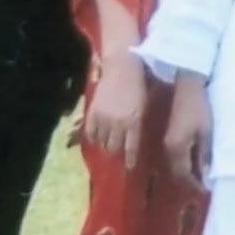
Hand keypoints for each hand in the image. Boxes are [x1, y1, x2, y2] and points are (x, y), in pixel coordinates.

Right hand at [84, 52, 150, 169]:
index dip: (130, 160)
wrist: (122, 67)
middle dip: (118, 153)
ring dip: (106, 145)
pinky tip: (98, 137)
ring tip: (109, 145)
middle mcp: (117, 123)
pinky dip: (94, 137)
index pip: (130, 148)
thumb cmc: (139, 85)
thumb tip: (136, 141)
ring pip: (101, 142)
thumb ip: (139, 124)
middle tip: (120, 154)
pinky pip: (90, 133)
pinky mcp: (92, 112)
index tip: (131, 168)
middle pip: (114, 148)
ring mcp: (103, 118)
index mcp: (134, 121)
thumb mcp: (145, 106)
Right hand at [164, 72, 212, 188]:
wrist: (187, 86)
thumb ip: (204, 155)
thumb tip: (205, 176)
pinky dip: (184, 161)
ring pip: (175, 164)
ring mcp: (167, 141)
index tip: (206, 190)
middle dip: (189, 181)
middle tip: (204, 185)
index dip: (195, 184)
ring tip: (200, 175)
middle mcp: (167, 149)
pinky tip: (193, 160)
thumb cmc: (199, 108)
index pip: (184, 175)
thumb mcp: (206, 132)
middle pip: (177, 172)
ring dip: (186, 171)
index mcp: (176, 150)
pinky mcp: (169, 135)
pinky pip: (175, 155)